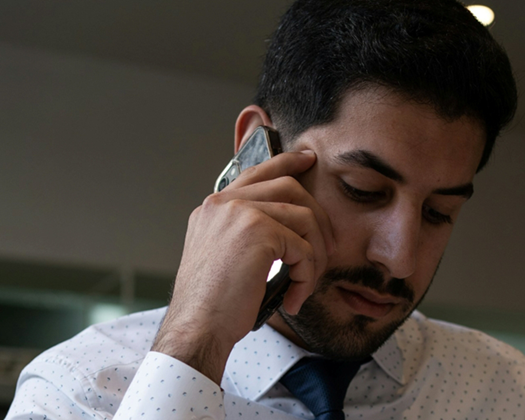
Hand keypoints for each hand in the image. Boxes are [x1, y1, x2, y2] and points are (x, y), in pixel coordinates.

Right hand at [152, 150, 334, 383]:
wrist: (197, 328)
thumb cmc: (211, 305)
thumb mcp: (223, 257)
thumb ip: (245, 232)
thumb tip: (290, 229)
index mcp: (213, 207)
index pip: (256, 172)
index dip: (287, 162)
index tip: (308, 160)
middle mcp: (223, 203)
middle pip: (290, 187)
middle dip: (318, 217)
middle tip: (327, 248)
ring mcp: (240, 213)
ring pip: (304, 218)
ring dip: (315, 255)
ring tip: (306, 283)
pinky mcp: (258, 232)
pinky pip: (304, 248)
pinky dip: (307, 276)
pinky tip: (295, 298)